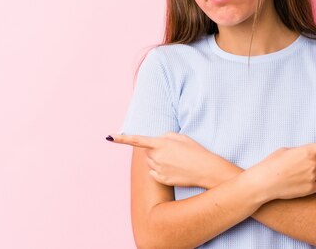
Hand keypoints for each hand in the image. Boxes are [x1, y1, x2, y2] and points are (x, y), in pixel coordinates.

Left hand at [107, 132, 226, 187]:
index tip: (110, 137)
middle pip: (147, 152)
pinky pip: (154, 173)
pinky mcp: (162, 180)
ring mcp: (159, 170)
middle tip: (171, 151)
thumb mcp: (181, 137)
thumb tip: (155, 141)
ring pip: (150, 162)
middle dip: (154, 149)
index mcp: (161, 144)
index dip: (122, 138)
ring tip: (175, 160)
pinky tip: (174, 169)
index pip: (138, 140)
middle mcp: (157, 157)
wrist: (205, 170)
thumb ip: (165, 136)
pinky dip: (160, 170)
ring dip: (158, 159)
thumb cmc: (195, 150)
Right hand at [245, 133, 315, 201]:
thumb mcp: (287, 150)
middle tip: (302, 162)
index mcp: (308, 150)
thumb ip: (304, 150)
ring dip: (313, 171)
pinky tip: (298, 183)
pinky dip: (312, 183)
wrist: (263, 183)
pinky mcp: (312, 189)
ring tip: (296, 174)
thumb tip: (313, 154)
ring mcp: (313, 177)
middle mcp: (314, 163)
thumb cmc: (272, 163)